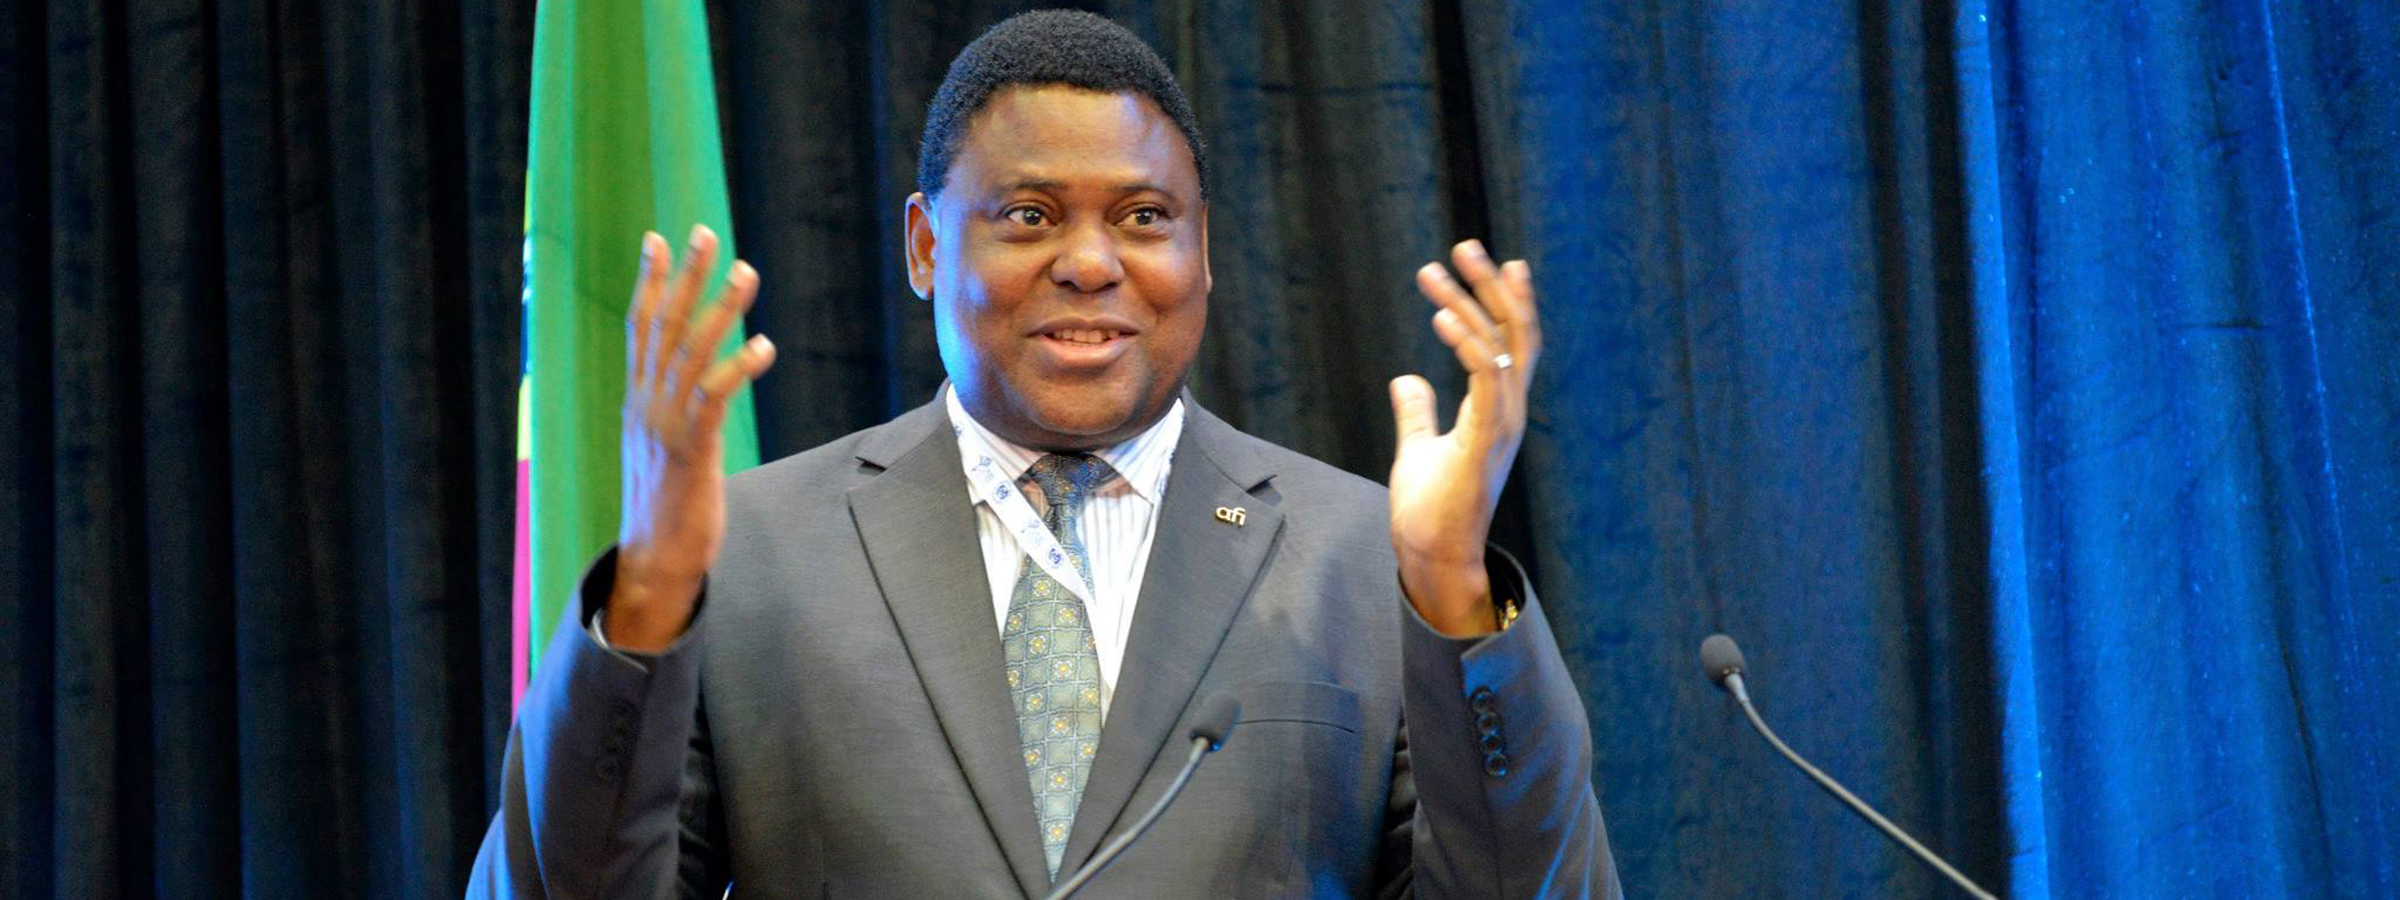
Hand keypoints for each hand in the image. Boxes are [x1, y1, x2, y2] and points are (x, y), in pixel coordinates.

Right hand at [609, 225, 775, 651]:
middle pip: (665, 327)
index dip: (650, 282)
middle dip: (685, 277)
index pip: (640, 328)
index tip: (657, 239)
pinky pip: (714, 399)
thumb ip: (671, 410)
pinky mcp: (692, 451)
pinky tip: (762, 345)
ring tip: (744, 271)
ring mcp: (666, 425)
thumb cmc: (665, 504)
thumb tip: (690, 388)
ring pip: (692, 353)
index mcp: (638, 400)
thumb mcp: (661, 446)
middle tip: (705, 233)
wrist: (653, 558)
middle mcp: (646, 404)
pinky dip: (736, 368)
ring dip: (720, 309)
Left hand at [1387, 239, 1540, 636]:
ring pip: (1500, 347)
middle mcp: (1508, 412)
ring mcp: (1502, 426)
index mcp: (1498, 410)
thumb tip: (1405, 379)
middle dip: (1493, 286)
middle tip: (1464, 245)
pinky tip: (1442, 318)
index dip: (1506, 300)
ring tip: (1435, 271)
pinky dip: (1468, 345)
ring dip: (1469, 304)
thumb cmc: (1429, 510)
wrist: (1433, 556)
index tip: (1488, 260)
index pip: (1512, 343)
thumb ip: (1417, 412)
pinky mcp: (1485, 441)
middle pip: (1515, 334)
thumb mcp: (1418, 447)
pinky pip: (1486, 380)